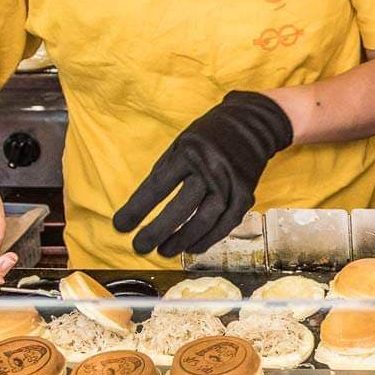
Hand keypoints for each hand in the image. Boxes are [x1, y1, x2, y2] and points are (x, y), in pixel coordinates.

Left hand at [112, 90, 293, 257]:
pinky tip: (192, 247)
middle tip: (140, 246)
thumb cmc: (209, 136)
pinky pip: (226, 224)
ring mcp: (230, 183)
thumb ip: (163, 172)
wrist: (253, 124)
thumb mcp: (180, 144)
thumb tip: (139, 206)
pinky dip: (208, 239)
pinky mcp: (245, 195)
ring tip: (163, 251)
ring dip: (182, 240)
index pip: (158, 187)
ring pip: (205, 220)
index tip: (121, 226)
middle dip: (158, 231)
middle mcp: (211, 168)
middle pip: (182, 207)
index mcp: (189, 152)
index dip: (138, 209)